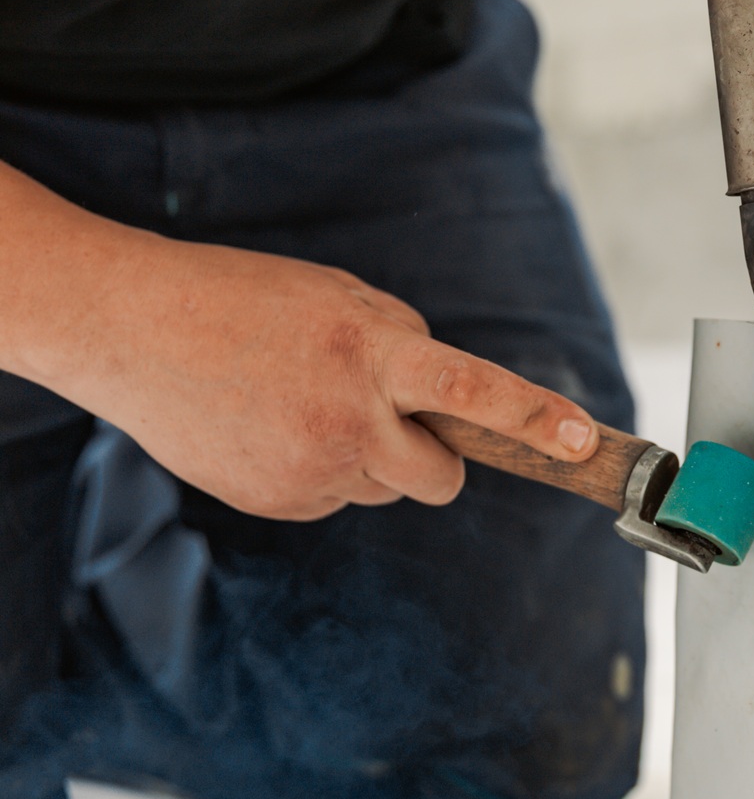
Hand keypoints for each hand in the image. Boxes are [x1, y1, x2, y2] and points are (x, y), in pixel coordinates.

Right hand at [1, 169, 598, 521]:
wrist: (130, 329)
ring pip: (384, 490)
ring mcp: (310, 470)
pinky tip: (271, 428)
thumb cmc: (241, 299)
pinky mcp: (276, 503)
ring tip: (303, 403)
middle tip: (396, 417)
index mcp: (371, 351)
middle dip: (435, 458)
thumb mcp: (336, 295)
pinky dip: (321, 471)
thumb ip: (402, 342)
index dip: (533, 420)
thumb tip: (446, 398)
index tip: (578, 441)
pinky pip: (334, 500)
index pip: (474, 393)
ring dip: (370, 458)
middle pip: (440, 479)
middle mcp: (348, 419)